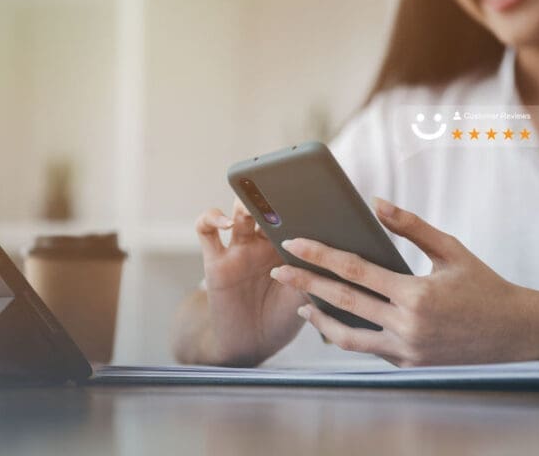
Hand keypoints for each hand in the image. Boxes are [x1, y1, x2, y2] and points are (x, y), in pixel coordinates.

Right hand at [195, 198, 306, 365]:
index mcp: (289, 246)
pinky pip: (206, 231)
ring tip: (252, 207)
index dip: (300, 203)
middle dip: (272, 196)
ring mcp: (239, 249)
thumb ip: (314, 274)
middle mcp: (263, 243)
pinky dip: (211, 218)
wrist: (252, 344)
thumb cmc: (283, 318)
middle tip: (280, 193)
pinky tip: (225, 223)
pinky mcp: (215, 260)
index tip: (312, 194)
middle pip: (265, 206)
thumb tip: (333, 253)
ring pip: (238, 213)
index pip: (293, 214)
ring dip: (244, 203)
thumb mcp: (306, 297)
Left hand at [269, 198, 538, 366]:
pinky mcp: (409, 364)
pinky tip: (335, 320)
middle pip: (342, 301)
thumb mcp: (450, 249)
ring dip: (319, 318)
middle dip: (304, 284)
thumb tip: (377, 203)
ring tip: (300, 304)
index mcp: (415, 293)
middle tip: (277, 272)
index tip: (293, 244)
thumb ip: (411, 226)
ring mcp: (407, 349)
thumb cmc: (483, 284)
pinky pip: (369, 348)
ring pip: (348, 336)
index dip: (319, 255)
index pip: (354, 271)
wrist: (513, 331)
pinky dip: (348, 334)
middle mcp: (407, 324)